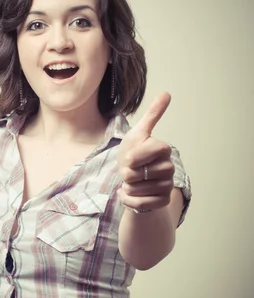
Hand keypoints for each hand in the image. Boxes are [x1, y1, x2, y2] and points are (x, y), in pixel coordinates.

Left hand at [117, 92, 174, 210]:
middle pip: (139, 173)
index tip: (129, 157)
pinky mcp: (162, 201)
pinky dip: (130, 200)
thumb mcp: (138, 133)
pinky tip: (129, 194)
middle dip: (127, 174)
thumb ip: (152, 115)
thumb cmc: (134, 153)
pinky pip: (141, 204)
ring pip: (139, 189)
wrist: (132, 179)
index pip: (148, 152)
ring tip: (130, 182)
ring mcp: (167, 185)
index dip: (134, 156)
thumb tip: (167, 93)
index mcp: (163, 149)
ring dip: (127, 187)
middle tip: (129, 171)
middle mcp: (169, 167)